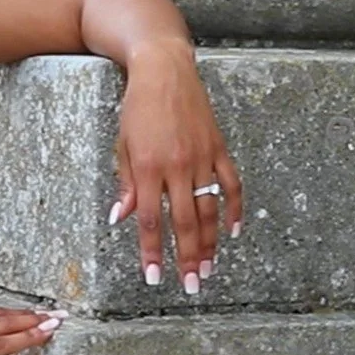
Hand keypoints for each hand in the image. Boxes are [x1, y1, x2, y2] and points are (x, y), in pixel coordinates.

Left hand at [106, 43, 242, 293]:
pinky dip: (234, 209)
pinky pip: (232, 184)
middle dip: (186, 258)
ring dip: (209, 243)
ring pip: (209, 209)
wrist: (163, 68)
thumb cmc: (137, 107)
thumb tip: (120, 218)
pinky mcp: (218, 148)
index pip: (150, 220)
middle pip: (184, 223)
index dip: (152, 252)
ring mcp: (202, 157)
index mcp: (148, 167)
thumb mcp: (123, 144)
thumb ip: (125, 184)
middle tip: (190, 286)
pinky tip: (233, 232)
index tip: (154, 277)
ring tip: (208, 269)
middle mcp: (177, 166)